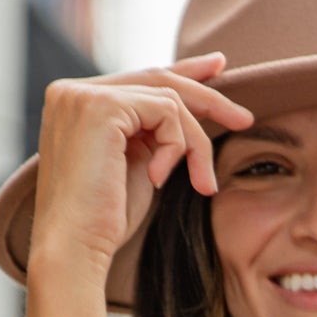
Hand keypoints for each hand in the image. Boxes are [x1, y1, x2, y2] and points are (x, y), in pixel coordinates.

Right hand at [28, 52, 253, 283]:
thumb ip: (151, 133)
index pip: (139, 79)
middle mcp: (72, 92)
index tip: (218, 68)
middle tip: (244, 118)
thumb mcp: (135, 165)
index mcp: (76, 104)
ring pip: (169, 100)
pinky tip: (158, 179)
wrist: (74, 249)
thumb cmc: (103, 223)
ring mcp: (83, 95)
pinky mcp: (101, 106)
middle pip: (156, 79)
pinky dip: (178, 146)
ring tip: (201, 183)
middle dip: (207, 96)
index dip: (183, 72)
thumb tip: (185, 111)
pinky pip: (167, 111)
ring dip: (195, 144)